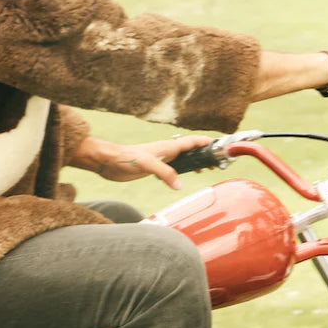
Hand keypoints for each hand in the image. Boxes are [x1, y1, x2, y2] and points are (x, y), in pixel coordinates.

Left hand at [71, 134, 213, 189]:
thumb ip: (164, 173)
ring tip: (207, 169)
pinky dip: (182, 172)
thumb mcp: (146, 164)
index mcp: (167, 147)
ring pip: (182, 160)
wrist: (107, 161)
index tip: (221, 144)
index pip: (191, 142)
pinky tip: (183, 178)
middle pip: (190, 150)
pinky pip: (173, 169)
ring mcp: (160, 160)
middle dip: (205, 154)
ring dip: (195, 163)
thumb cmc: (124, 158)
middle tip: (218, 162)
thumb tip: (179, 185)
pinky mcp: (153, 169)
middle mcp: (165, 152)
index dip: (206, 142)